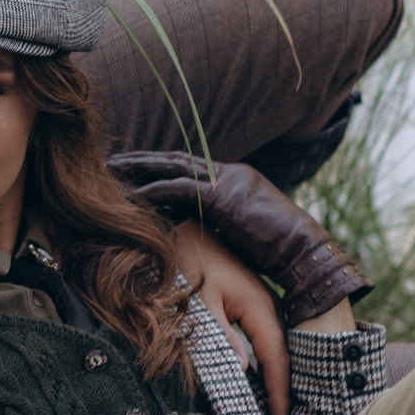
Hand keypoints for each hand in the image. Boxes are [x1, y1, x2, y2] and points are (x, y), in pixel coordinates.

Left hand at [114, 151, 371, 328]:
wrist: (306, 254)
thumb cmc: (282, 253)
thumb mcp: (247, 232)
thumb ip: (224, 226)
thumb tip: (204, 236)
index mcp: (236, 179)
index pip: (191, 168)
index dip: (161, 168)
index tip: (134, 170)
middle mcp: (229, 173)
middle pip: (176, 160)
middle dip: (142, 161)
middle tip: (110, 163)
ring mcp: (226, 181)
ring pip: (172, 167)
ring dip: (138, 169)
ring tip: (108, 172)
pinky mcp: (222, 196)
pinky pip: (176, 188)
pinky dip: (151, 190)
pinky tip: (128, 196)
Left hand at [167, 222, 291, 414]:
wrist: (178, 226)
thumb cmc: (185, 261)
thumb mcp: (197, 301)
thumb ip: (218, 335)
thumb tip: (245, 369)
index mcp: (259, 305)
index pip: (276, 358)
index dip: (281, 393)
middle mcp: (266, 305)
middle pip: (282, 355)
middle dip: (285, 392)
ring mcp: (259, 303)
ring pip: (273, 348)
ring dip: (275, 379)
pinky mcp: (247, 303)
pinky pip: (262, 339)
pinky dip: (263, 363)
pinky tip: (258, 383)